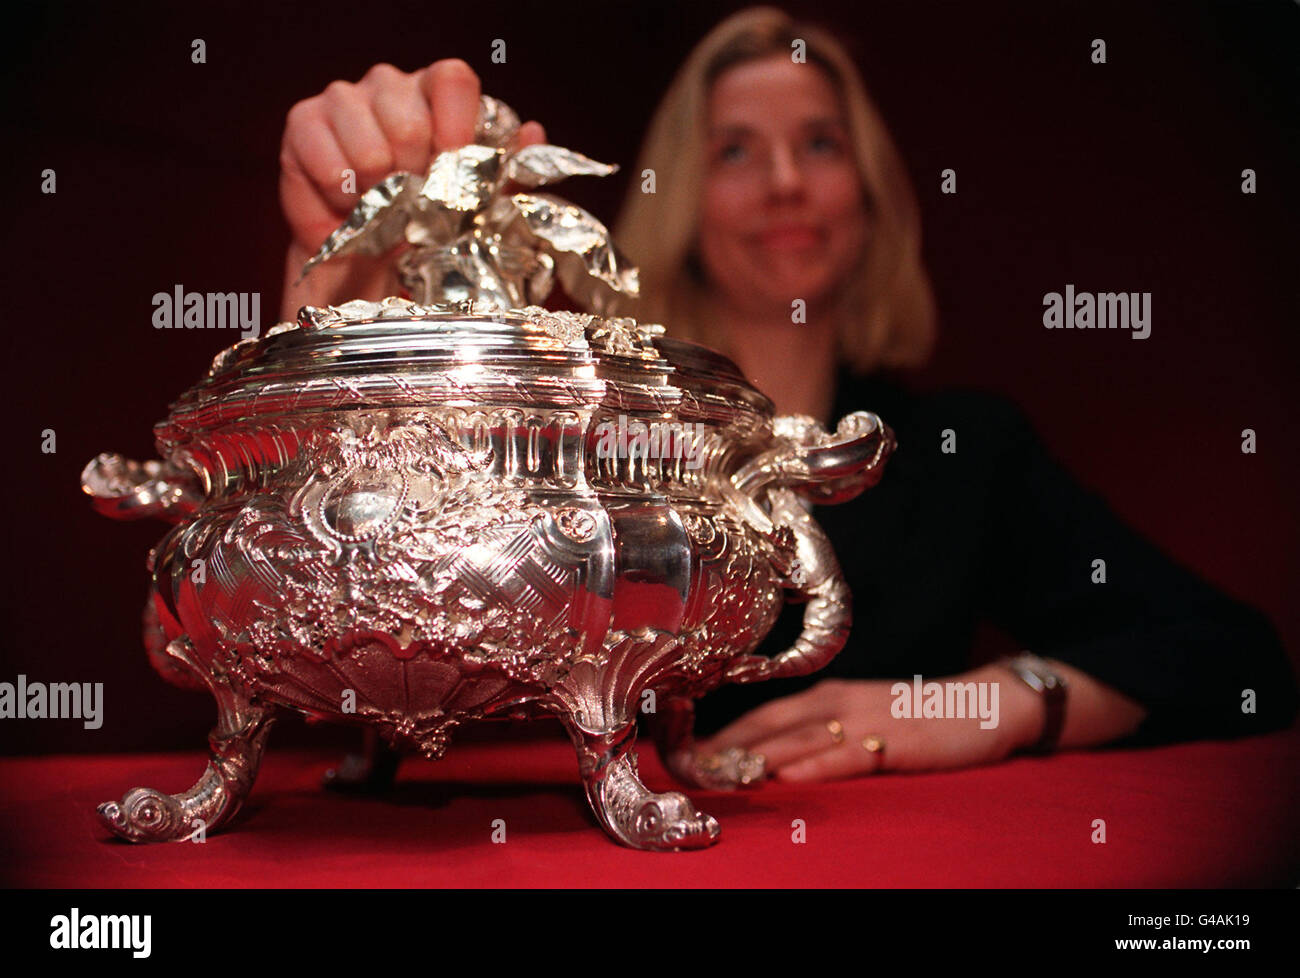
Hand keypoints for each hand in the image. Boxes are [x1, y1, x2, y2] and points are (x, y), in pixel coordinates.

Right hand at [279, 58, 546, 254]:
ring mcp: (343, 100)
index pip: (453, 78)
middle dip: (415, 176)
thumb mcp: (474, 206)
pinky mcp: (303, 123)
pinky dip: (340, 195)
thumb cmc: (421, 226)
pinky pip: (326, 158)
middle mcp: (390, 87)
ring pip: (367, 142)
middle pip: (408, 114)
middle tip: (414, 203)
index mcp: (436, 94)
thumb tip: (533, 133)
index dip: (457, 125)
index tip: (455, 168)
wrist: (365, 261)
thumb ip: (506, 170)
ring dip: (377, 192)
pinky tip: (348, 207)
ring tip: (382, 209)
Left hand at [693, 669, 1040, 781]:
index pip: (761, 716)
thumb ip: (818, 733)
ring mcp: (863, 719)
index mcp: (825, 697)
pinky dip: (814, 766)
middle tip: (686, 768)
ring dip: (756, 758)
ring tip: (718, 775)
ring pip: (799, 740)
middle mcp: (836, 703)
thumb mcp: (860, 717)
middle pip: (768, 726)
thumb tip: (769, 760)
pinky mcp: (892, 740)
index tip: (684, 755)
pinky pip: (846, 755)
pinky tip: (787, 775)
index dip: (721, 735)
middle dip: (725, 748)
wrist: (985, 704)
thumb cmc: (916, 716)